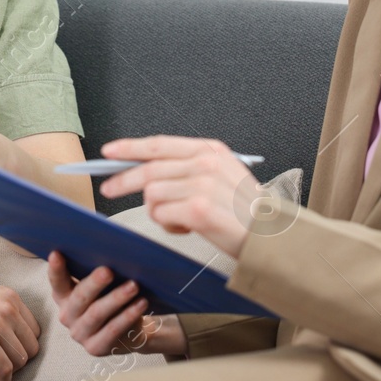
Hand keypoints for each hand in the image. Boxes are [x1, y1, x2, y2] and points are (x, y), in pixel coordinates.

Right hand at [0, 283, 40, 380]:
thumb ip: (3, 318)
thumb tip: (12, 351)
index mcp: (11, 297)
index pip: (33, 330)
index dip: (22, 346)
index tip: (6, 353)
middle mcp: (9, 308)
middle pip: (31, 346)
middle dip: (16, 361)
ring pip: (20, 360)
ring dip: (6, 372)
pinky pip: (5, 369)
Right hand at [45, 251, 187, 356]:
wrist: (130, 330)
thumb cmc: (112, 298)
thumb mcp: (103, 285)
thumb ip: (99, 272)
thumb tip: (111, 250)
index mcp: (63, 296)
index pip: (56, 282)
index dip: (55, 269)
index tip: (56, 253)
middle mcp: (67, 315)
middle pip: (79, 297)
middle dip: (94, 283)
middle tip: (109, 270)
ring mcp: (79, 334)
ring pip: (97, 314)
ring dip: (116, 298)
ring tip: (134, 286)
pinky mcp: (95, 348)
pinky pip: (112, 330)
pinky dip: (127, 316)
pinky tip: (141, 303)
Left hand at [97, 136, 255, 257]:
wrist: (272, 237)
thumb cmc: (246, 211)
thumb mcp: (223, 175)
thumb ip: (189, 167)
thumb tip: (146, 171)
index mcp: (211, 150)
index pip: (160, 144)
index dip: (130, 147)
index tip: (109, 152)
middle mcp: (206, 162)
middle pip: (149, 168)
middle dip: (123, 180)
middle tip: (108, 189)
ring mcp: (202, 184)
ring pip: (152, 194)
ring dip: (158, 211)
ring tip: (178, 219)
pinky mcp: (198, 209)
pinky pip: (161, 214)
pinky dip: (168, 225)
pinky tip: (186, 227)